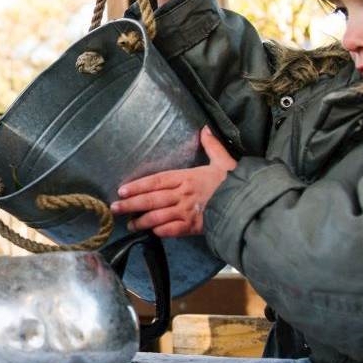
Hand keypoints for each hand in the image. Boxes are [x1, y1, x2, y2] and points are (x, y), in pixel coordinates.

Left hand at [111, 127, 235, 237]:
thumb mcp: (223, 161)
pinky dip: (160, 232)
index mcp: (186, 177)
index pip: (156, 181)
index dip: (137, 185)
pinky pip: (172, 230)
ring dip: (142, 221)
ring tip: (129, 224)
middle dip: (131, 204)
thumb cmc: (234, 182)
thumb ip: (212, 146)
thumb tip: (205, 129)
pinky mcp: (193, 227)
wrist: (248, 202)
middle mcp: (182, 195)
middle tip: (115, 208)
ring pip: (157, 217)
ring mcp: (186, 212)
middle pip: (151, 200)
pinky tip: (151, 233)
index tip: (122, 190)